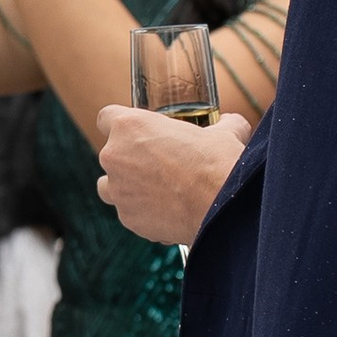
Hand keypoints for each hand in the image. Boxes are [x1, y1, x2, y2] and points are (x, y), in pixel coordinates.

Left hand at [94, 106, 249, 244]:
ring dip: (126, 187)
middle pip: (109, 154)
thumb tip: (231, 123)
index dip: (120, 124)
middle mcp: (115, 155)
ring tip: (154, 191)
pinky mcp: (129, 218)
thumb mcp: (224, 133)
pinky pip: (130, 214)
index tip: (136, 132)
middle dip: (129, 159)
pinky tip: (168, 213)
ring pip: (110, 187)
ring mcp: (119, 190)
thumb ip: (221, 125)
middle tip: (158, 165)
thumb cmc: (219, 163)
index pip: (106, 117)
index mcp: (130, 126)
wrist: (223, 207)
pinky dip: (144, 213)